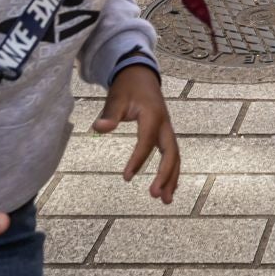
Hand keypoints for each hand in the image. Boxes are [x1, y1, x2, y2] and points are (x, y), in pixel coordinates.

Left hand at [93, 64, 180, 202]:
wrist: (140, 74)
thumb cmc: (127, 87)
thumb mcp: (116, 98)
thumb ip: (110, 114)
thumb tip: (99, 128)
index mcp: (153, 116)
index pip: (147, 142)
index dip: (138, 160)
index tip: (126, 177)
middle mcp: (165, 125)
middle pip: (171, 153)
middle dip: (165, 175)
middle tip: (154, 195)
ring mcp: (167, 129)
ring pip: (175, 156)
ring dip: (172, 178)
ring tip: (165, 201)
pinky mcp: (165, 133)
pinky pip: (173, 154)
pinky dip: (172, 172)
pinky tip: (169, 188)